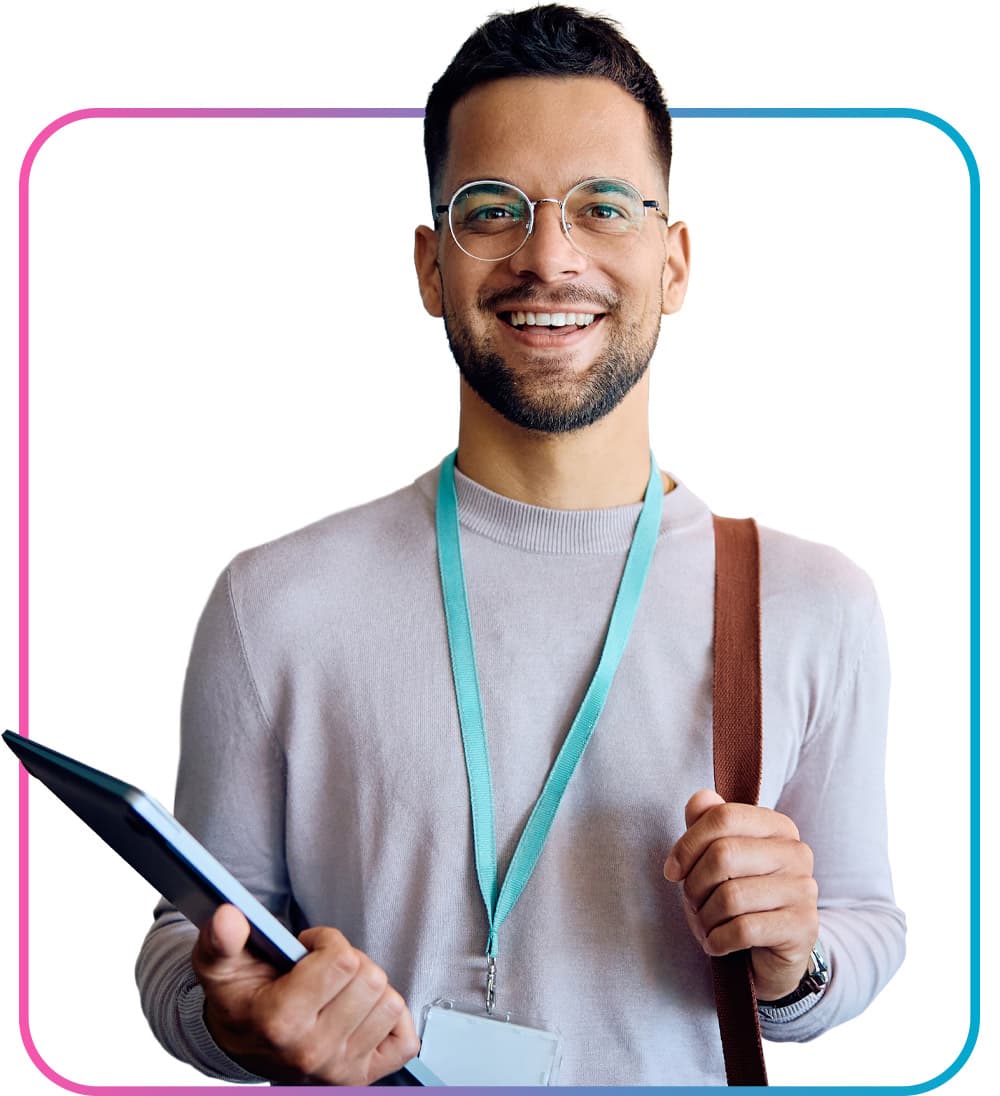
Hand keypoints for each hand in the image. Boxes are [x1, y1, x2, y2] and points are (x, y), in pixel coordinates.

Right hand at [192, 904, 419, 1084]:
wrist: (240, 1045)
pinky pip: (405, 1041)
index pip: (342, 960)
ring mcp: (338, 1071)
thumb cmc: (239, 998)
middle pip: (371, 979)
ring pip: (390, 1004)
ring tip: (339, 991)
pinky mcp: (359, 1080)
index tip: (308, 948)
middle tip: (324, 970)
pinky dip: (391, 1021)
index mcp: (279, 1022)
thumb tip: (228, 915)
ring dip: (369, 989)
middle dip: (350, 962)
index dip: (327, 941)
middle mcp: (311, 1052)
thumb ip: (222, 939)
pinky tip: (362, 1013)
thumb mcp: (220, 965)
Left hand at [663, 789, 819, 1001]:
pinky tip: (717, 943)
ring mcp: (804, 890)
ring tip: (706, 925)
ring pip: (731, 896)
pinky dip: (718, 940)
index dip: (688, 844)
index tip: (672, 870)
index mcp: (778, 826)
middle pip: (723, 854)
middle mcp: (797, 853)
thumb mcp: (717, 858)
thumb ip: (707, 822)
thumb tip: (700, 798)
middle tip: (693, 903)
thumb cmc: (739, 899)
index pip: (723, 817)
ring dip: (705, 917)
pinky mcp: (803, 927)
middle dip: (695, 885)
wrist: (771, 955)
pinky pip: (743, 929)